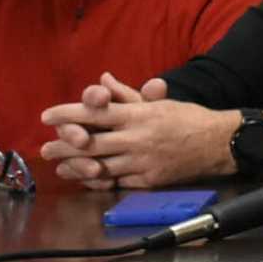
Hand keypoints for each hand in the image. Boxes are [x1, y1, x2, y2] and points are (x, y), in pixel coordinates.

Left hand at [39, 71, 236, 188]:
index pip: (95, 112)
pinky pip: (118, 182)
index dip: (68, 114)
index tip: (47, 116)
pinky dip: (100, 181)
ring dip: (76, 168)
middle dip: (63, 146)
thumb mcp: (159, 102)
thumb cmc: (188, 118)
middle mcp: (137, 138)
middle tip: (44, 149)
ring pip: (100, 166)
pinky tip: (88, 179)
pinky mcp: (149, 180)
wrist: (219, 142)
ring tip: (60, 168)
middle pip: (91, 143)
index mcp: (139, 115)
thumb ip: (128, 93)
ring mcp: (142, 161)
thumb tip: (104, 79)